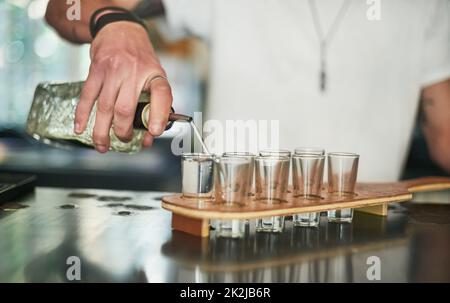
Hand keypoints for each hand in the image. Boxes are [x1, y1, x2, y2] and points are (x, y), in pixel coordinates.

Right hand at [74, 21, 172, 152]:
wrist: (120, 29)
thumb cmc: (141, 59)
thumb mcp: (156, 75)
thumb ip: (156, 103)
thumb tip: (150, 134)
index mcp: (154, 74)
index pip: (161, 95)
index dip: (159, 116)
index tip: (155, 132)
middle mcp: (134, 72)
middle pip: (125, 109)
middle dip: (123, 131)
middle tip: (123, 140)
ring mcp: (113, 71)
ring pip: (105, 107)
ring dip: (102, 131)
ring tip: (102, 145)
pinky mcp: (96, 70)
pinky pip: (88, 96)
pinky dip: (83, 115)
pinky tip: (80, 128)